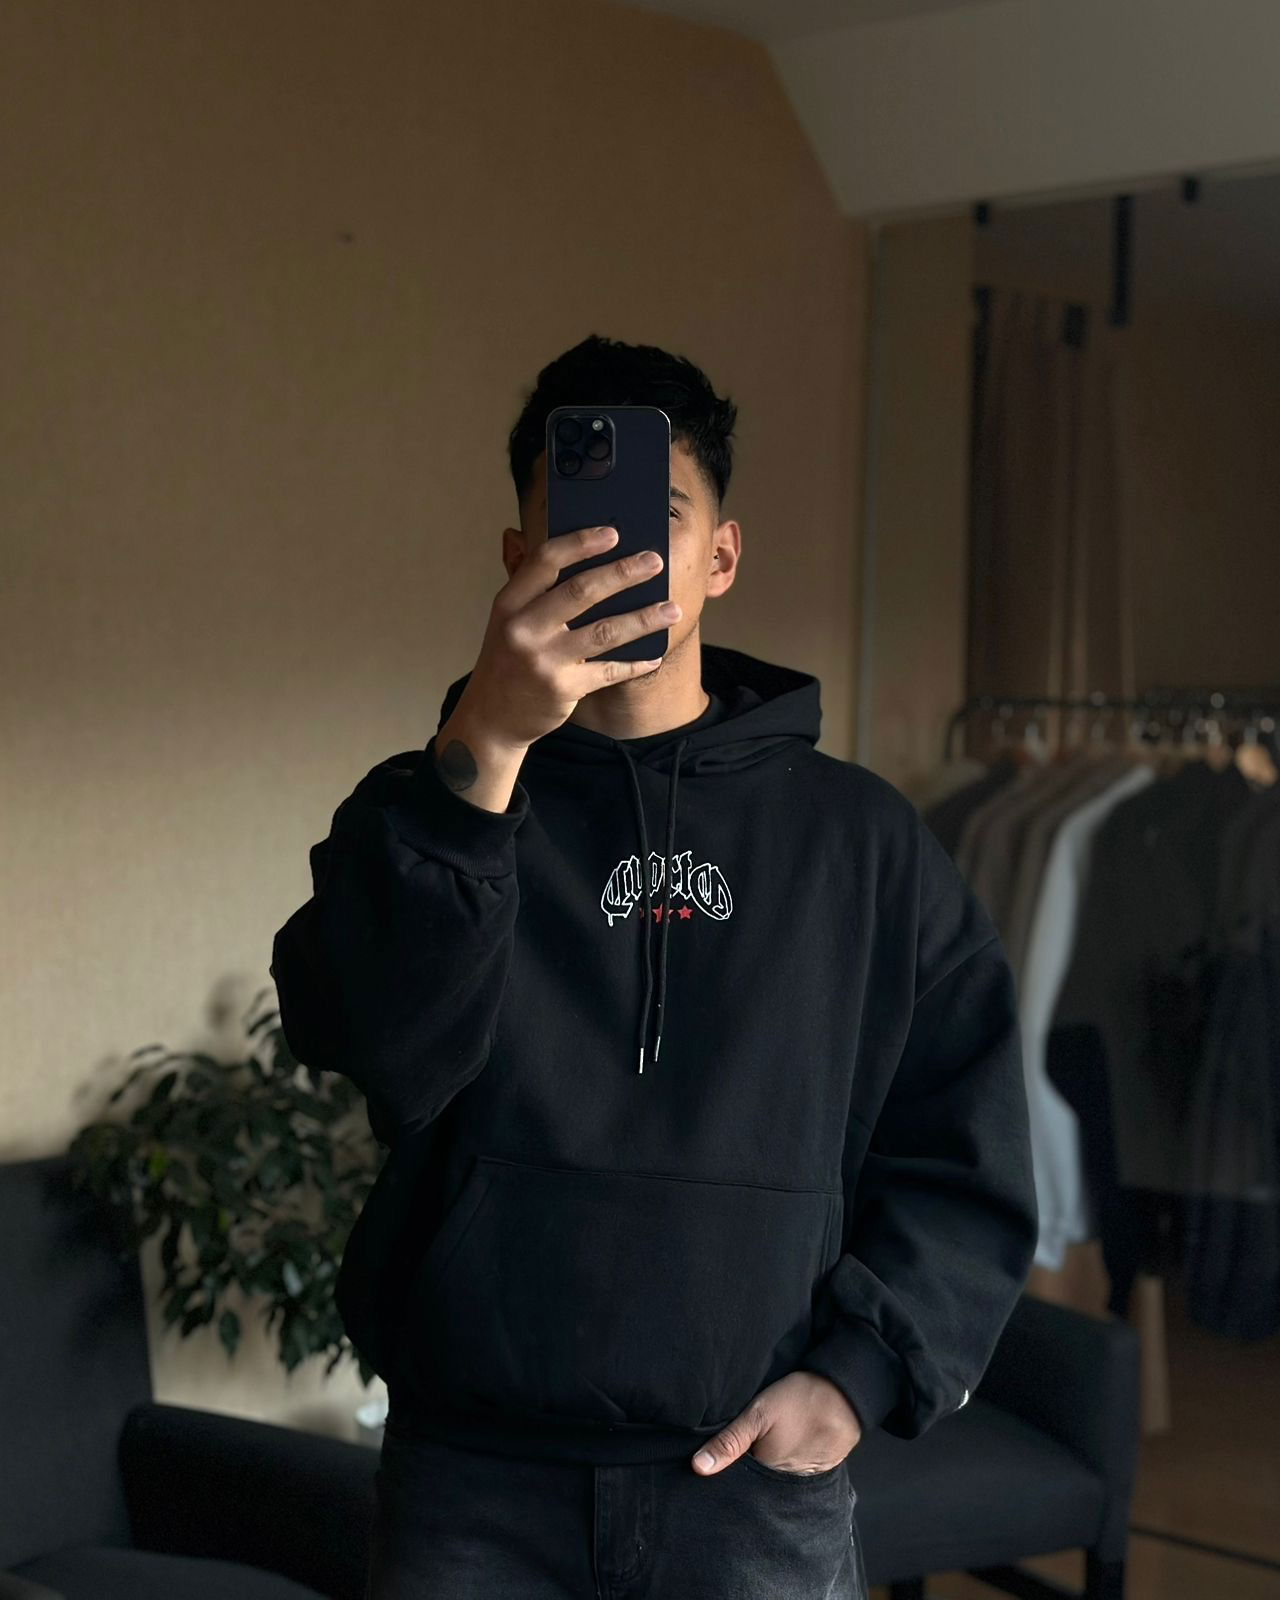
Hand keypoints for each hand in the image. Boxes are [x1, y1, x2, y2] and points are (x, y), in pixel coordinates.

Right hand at [459, 524, 679, 751]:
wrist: (492, 716)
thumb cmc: (509, 659)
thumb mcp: (509, 620)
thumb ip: (537, 590)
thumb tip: (590, 558)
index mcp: (509, 603)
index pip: (545, 561)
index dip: (581, 543)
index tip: (614, 533)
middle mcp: (523, 629)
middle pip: (582, 591)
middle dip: (623, 573)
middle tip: (655, 562)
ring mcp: (543, 660)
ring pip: (604, 631)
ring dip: (643, 619)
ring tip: (672, 609)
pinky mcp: (562, 688)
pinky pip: (609, 671)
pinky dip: (635, 663)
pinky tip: (654, 655)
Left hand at [690, 1371, 862, 1475]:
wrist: (845, 1394)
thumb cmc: (798, 1399)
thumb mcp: (758, 1413)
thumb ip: (730, 1441)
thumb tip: (698, 1468)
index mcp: (766, 1471)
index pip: (739, 1479)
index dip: (730, 1467)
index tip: (722, 1454)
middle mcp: (784, 1483)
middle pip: (757, 1480)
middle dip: (748, 1469)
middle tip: (753, 1441)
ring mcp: (803, 1479)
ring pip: (776, 1479)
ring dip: (769, 1467)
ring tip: (770, 1442)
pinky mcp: (818, 1472)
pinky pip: (796, 1475)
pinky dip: (788, 1464)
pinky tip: (788, 1444)